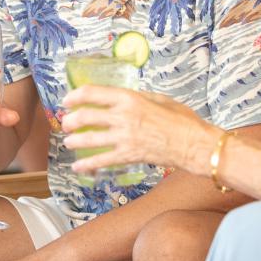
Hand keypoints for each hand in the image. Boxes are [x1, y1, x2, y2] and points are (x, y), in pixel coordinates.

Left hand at [63, 88, 217, 175]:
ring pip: (88, 139)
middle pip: (85, 116)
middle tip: (66, 124)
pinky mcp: (128, 155)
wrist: (194, 144)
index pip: (92, 93)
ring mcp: (124, 137)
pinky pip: (101, 161)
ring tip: (69, 142)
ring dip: (74, 141)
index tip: (68, 100)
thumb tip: (121, 97)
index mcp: (129, 98)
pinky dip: (87, 164)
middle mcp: (123, 116)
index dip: (75, 96)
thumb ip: (137, 97)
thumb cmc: (181, 120)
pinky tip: (78, 167)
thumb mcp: (158, 98)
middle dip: (70, 121)